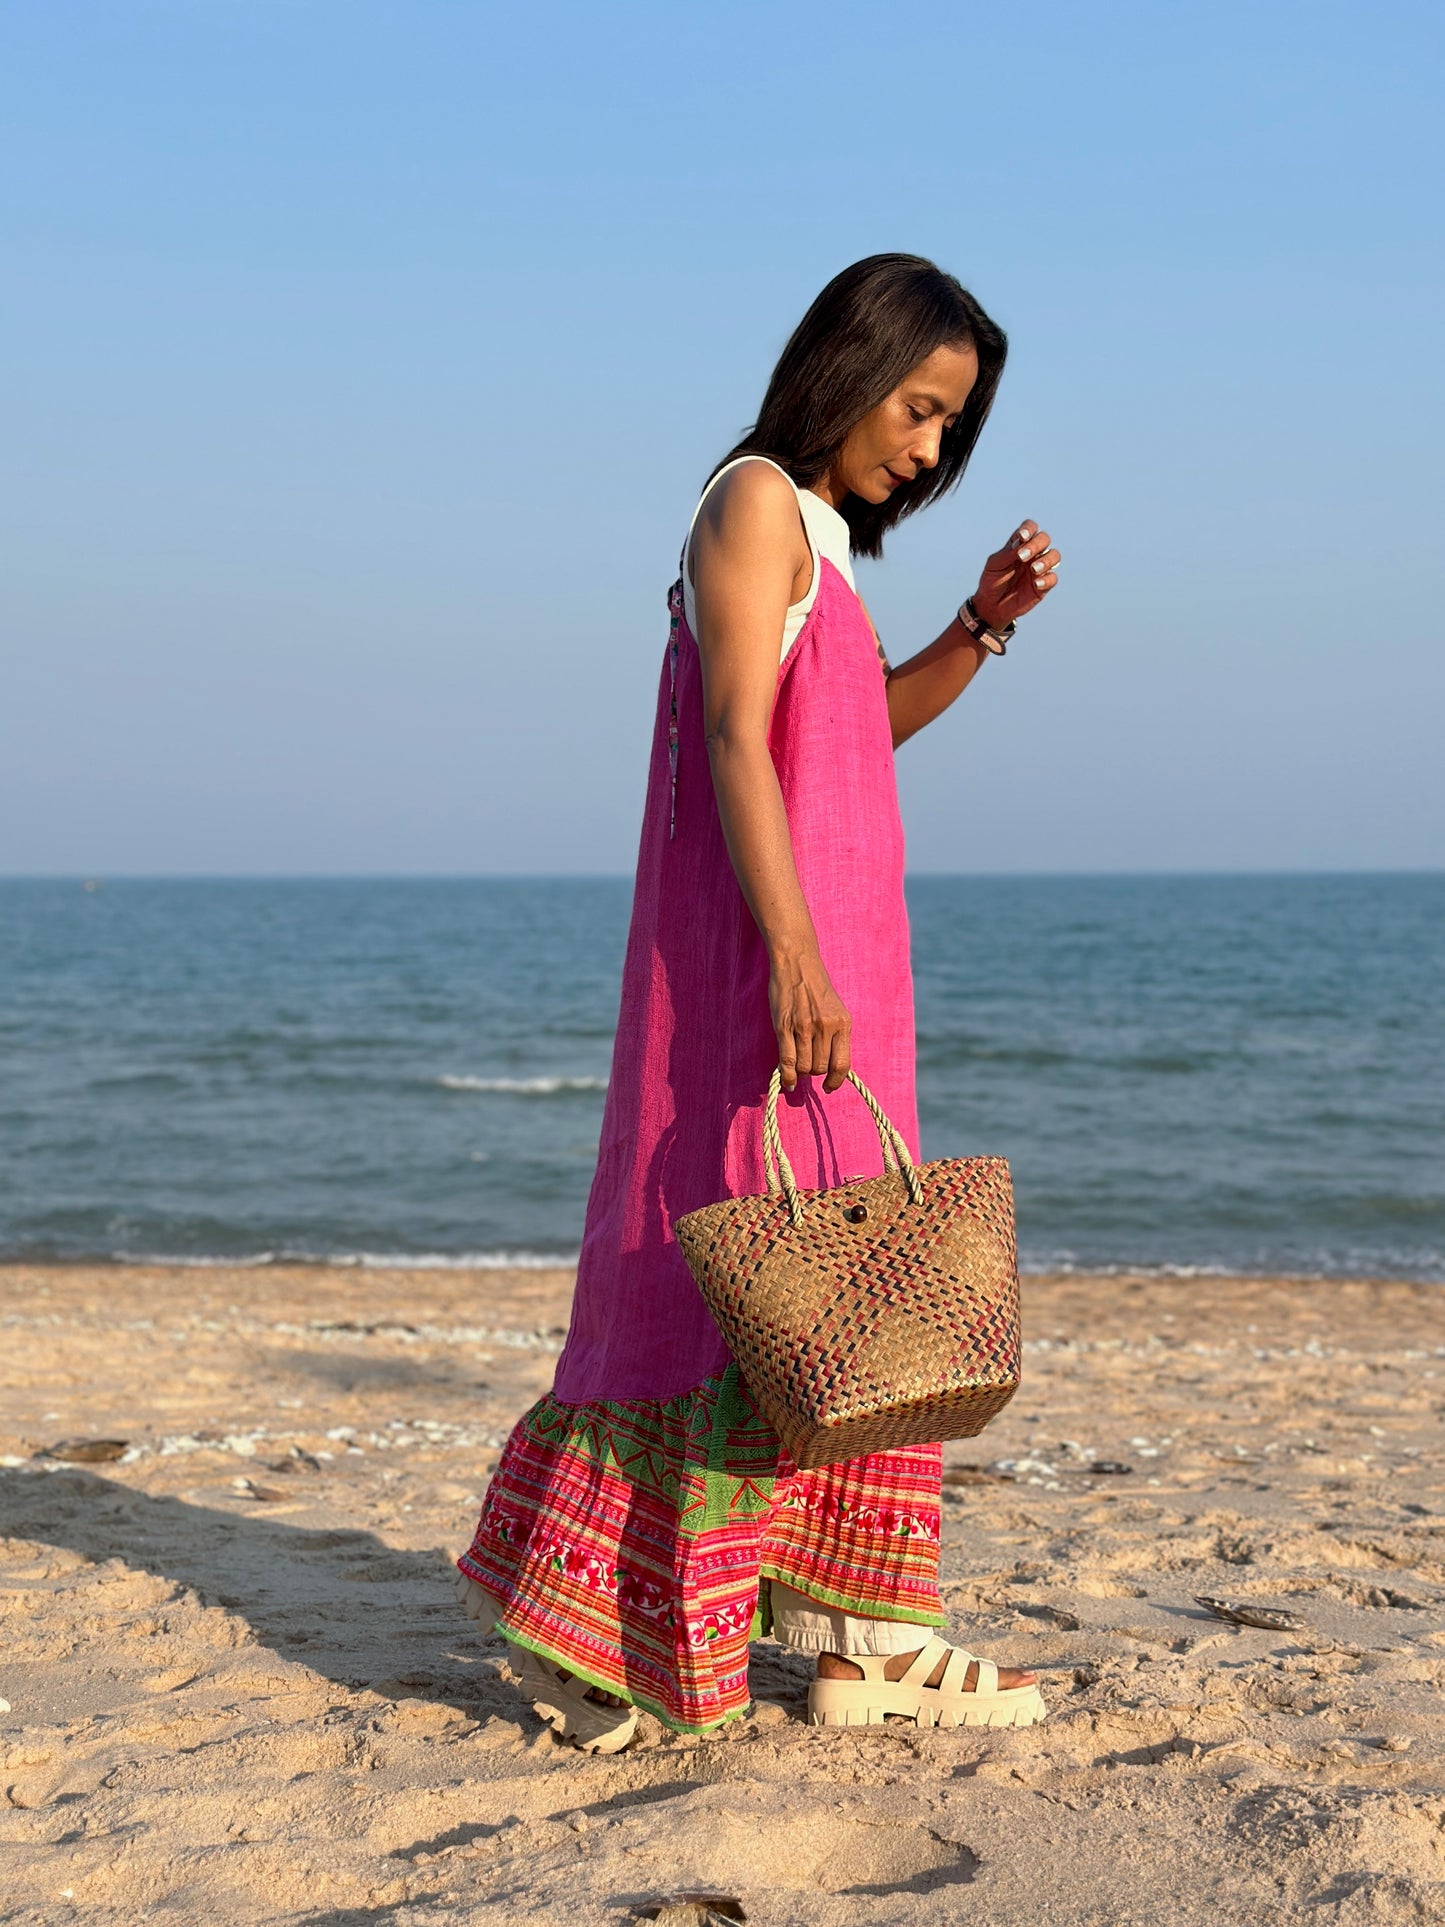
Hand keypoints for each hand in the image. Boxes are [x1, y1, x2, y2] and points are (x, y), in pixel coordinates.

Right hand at [769, 949, 851, 1093]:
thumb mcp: (835, 1010)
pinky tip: (788, 1080)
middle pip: (820, 1067)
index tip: (829, 1087)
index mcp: (843, 1023)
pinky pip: (787, 1061)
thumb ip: (834, 1035)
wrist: (797, 963)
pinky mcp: (784, 1027)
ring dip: (801, 1071)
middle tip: (808, 1065)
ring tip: (798, 1063)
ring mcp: (804, 1027)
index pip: (842, 1064)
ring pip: (805, 1067)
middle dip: (814, 1072)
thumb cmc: (816, 986)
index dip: (835, 1081)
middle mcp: (826, 1027)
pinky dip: (787, 1075)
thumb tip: (830, 1065)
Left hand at [971, 520, 1059, 629]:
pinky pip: (1053, 578)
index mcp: (1019, 545)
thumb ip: (1008, 553)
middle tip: (1022, 557)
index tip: (1022, 537)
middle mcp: (1032, 554)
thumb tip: (1021, 541)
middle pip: (1044, 539)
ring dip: (1045, 560)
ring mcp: (1039, 569)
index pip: (1030, 528)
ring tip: (1033, 569)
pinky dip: (1046, 579)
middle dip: (1036, 545)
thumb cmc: (992, 581)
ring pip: (1054, 556)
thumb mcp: (995, 565)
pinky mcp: (1043, 585)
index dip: (1029, 529)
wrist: (991, 605)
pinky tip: (1035, 584)